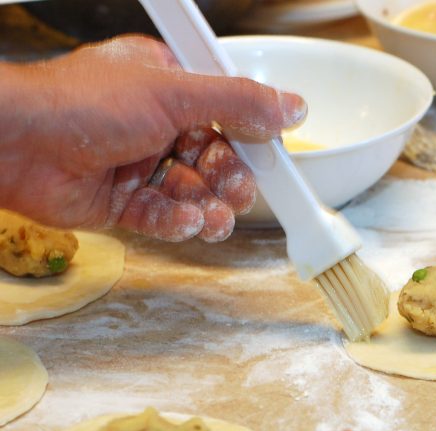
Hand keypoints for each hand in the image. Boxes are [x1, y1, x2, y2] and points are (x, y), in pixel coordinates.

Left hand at [0, 35, 305, 241]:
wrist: (15, 145)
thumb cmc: (76, 104)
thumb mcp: (172, 92)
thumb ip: (237, 101)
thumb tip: (289, 106)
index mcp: (165, 84)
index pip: (224, 110)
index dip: (250, 135)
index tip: (272, 156)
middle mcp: (152, 122)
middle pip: (212, 156)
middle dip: (230, 179)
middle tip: (240, 192)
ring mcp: (135, 162)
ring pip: (191, 191)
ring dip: (209, 206)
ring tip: (216, 216)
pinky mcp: (120, 201)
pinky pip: (163, 216)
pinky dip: (178, 221)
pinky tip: (186, 221)